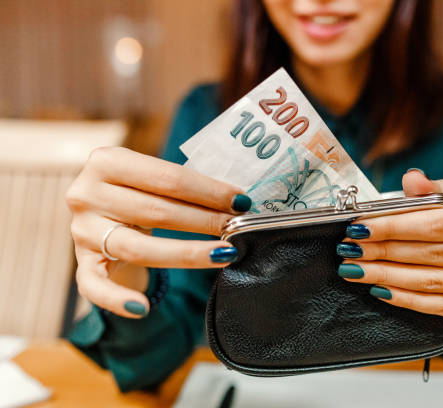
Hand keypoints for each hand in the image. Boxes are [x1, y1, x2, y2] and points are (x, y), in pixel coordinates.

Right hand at [66, 147, 250, 317]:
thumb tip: (235, 201)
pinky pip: (95, 287)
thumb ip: (182, 185)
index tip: (240, 201)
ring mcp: (81, 231)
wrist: (102, 216)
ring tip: (223, 254)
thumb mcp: (152, 179)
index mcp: (106, 161)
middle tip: (237, 227)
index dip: (208, 191)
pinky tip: (142, 309)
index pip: (167, 177)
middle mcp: (86, 194)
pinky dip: (117, 300)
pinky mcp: (81, 263)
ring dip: (186, 253)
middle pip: (156, 211)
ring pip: (138, 248)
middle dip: (204, 220)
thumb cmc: (139, 193)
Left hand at [337, 170, 442, 318]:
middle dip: (384, 252)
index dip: (395, 227)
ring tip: (355, 269)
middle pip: (432, 255)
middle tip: (350, 249)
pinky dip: (406, 299)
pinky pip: (440, 307)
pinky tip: (380, 289)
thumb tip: (410, 180)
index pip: (437, 224)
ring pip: (432, 283)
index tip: (360, 227)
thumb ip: (433, 188)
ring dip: (387, 277)